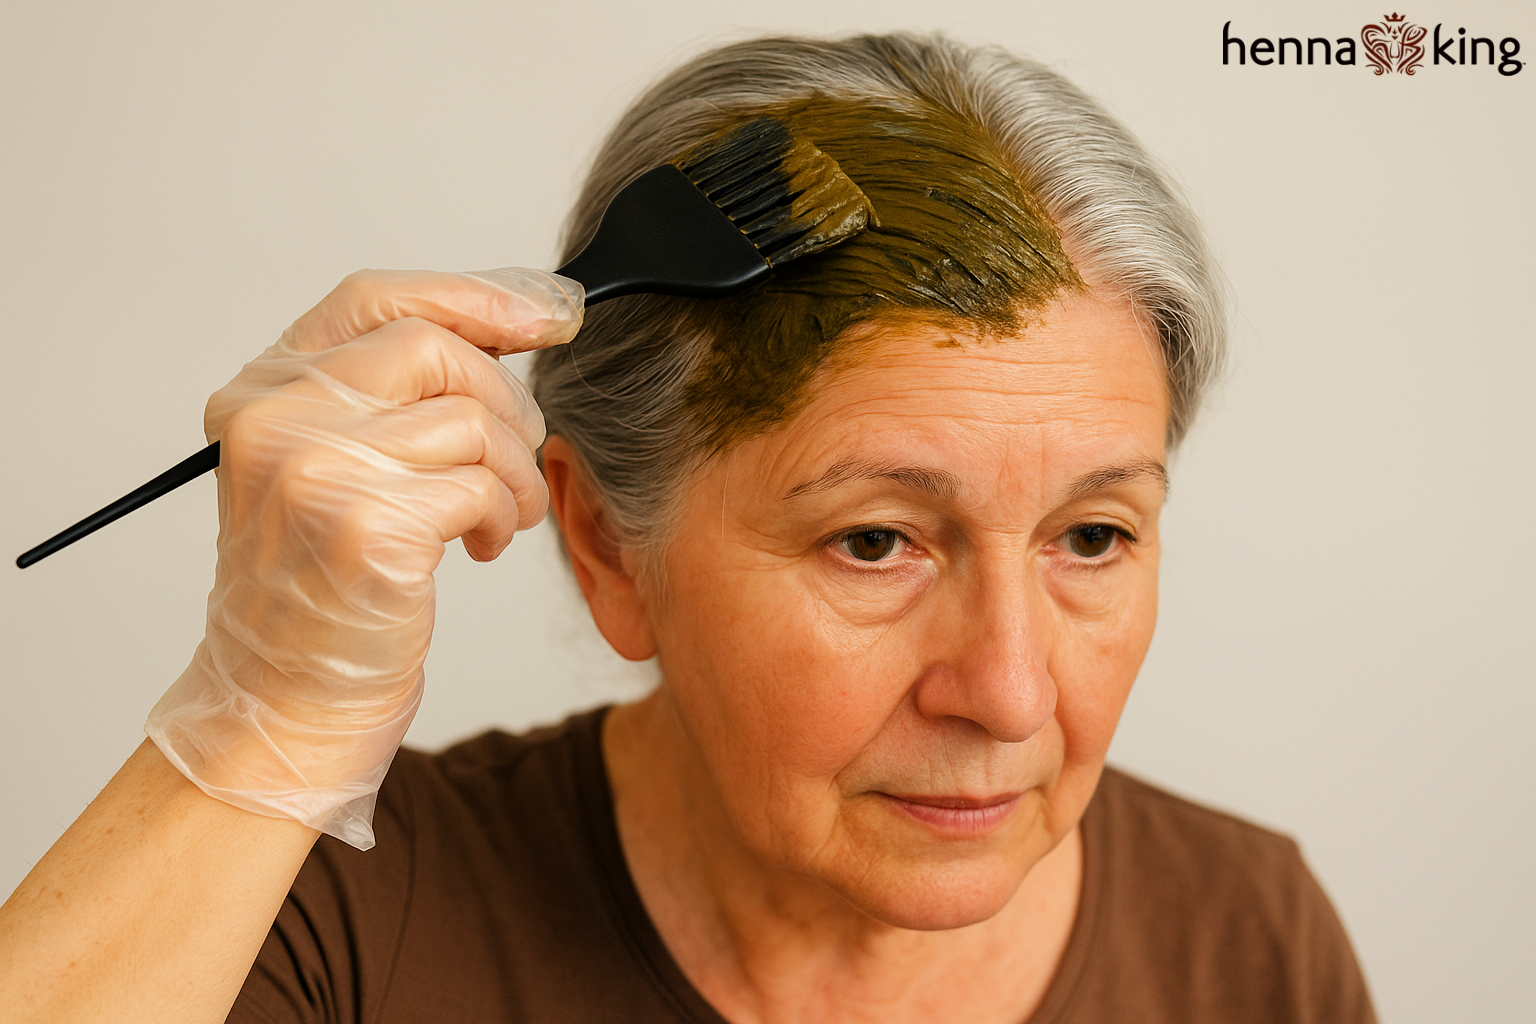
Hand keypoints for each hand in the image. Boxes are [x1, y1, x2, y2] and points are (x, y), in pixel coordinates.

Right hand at [145, 268, 582, 847]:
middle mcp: (275, 418)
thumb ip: (396, 395)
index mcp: (262, 392)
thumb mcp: (341, 469)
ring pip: (472, 418)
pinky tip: (482, 548)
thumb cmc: (328, 590)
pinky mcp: (365, 525)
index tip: (544, 315)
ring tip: (499, 517)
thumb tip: (519, 318)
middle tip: (516, 460)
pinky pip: (481, 483)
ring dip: (513, 472)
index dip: (472, 297)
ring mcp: (315, 468)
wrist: (286, 704)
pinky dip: (504, 515)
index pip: (376, 297)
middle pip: (436, 347)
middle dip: (505, 402)